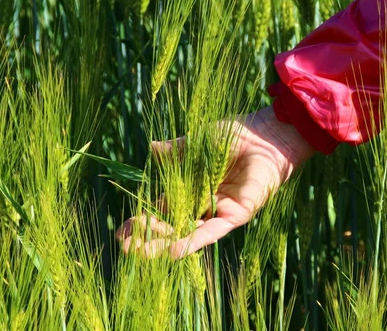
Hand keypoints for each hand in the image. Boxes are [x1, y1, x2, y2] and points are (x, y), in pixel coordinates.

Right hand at [116, 105, 315, 258]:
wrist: (265, 132)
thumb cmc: (234, 135)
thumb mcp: (197, 144)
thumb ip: (175, 151)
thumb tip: (151, 148)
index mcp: (193, 188)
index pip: (163, 210)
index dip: (144, 221)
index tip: (122, 231)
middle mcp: (204, 204)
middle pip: (173, 227)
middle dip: (150, 238)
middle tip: (127, 247)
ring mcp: (219, 211)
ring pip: (189, 233)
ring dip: (165, 244)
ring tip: (142, 254)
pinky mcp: (236, 214)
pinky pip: (211, 231)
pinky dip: (192, 241)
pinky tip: (173, 251)